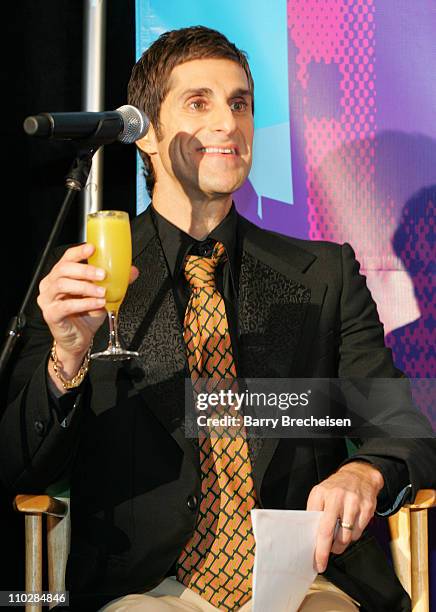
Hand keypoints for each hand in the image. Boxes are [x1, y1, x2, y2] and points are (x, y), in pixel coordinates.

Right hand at [38, 243, 138, 389]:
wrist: (78, 339)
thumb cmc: (86, 315)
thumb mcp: (103, 295)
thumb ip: (116, 282)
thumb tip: (132, 271)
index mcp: (61, 275)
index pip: (67, 258)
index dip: (79, 251)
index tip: (93, 249)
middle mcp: (51, 284)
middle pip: (64, 269)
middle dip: (85, 270)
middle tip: (102, 274)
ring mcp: (48, 299)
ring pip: (62, 285)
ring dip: (85, 287)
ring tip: (102, 292)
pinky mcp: (50, 314)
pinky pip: (65, 306)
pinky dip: (84, 303)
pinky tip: (97, 303)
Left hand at [306, 460, 383, 572]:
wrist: (359, 475)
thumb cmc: (336, 488)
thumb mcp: (320, 494)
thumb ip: (314, 512)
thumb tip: (311, 536)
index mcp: (322, 494)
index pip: (318, 525)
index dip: (317, 546)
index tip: (316, 560)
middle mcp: (338, 498)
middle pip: (331, 533)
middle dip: (326, 552)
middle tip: (323, 561)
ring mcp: (354, 503)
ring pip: (347, 537)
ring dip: (341, 543)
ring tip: (338, 536)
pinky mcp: (367, 509)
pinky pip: (358, 532)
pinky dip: (352, 535)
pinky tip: (349, 526)